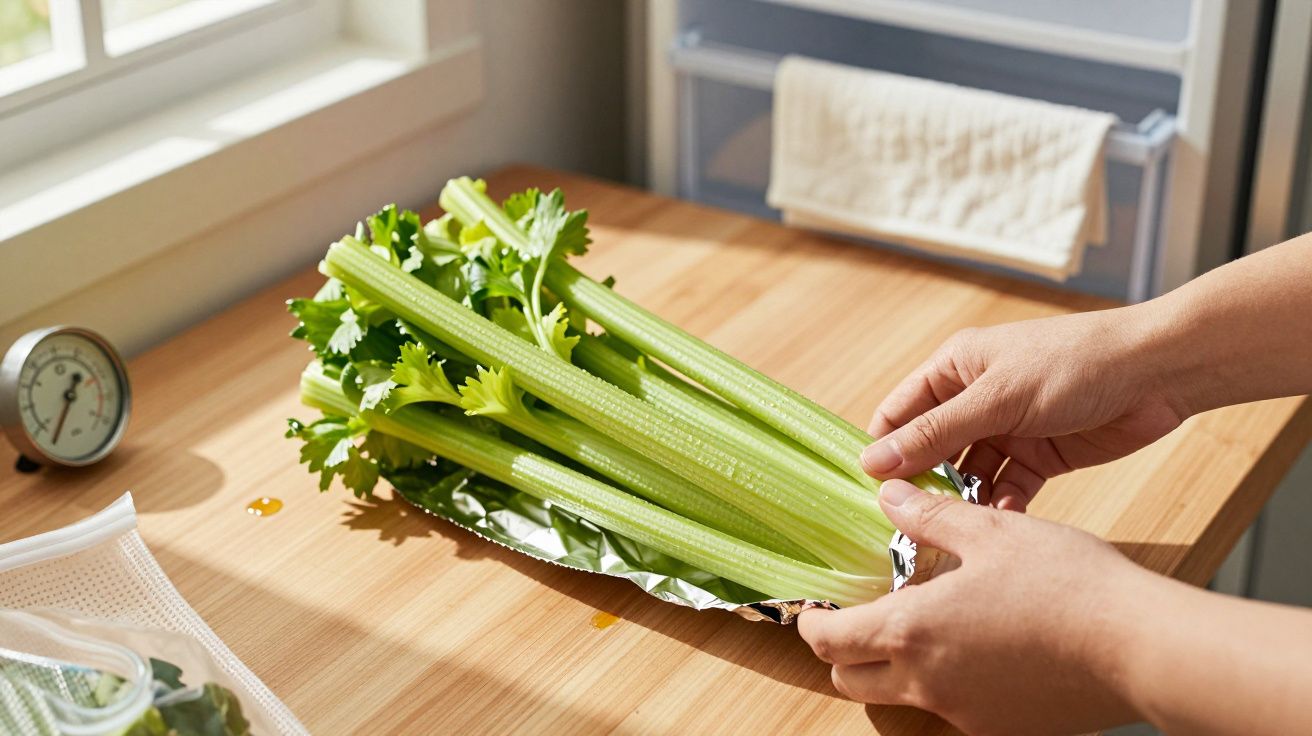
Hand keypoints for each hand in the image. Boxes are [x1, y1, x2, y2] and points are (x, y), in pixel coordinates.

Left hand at [798, 480, 1150, 734]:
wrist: (1140, 646)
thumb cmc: (1067, 583)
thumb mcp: (990, 531)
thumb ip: (928, 517)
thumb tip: (887, 494)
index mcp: (912, 631)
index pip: (829, 642)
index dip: (812, 625)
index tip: (816, 610)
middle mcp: (928, 683)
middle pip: (852, 681)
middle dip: (845, 653)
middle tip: (864, 617)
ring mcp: (965, 713)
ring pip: (901, 698)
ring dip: (894, 669)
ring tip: (925, 625)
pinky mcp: (1003, 729)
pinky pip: (952, 710)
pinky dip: (945, 684)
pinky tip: (978, 648)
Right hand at [863, 307, 1189, 510]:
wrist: (1156, 373)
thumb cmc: (1073, 364)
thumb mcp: (996, 399)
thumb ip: (936, 433)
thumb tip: (874, 462)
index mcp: (954, 369)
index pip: (898, 413)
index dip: (881, 450)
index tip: (868, 493)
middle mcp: (974, 399)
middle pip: (930, 450)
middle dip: (923, 484)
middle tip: (910, 524)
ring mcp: (1007, 428)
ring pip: (969, 474)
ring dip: (964, 499)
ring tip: (960, 526)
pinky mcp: (1040, 455)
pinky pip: (1008, 487)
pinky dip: (1003, 504)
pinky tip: (1004, 519)